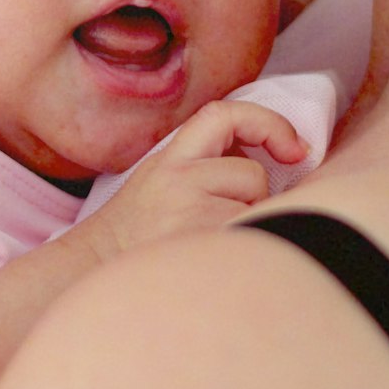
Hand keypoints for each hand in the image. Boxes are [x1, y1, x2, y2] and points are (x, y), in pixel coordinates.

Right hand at [77, 100, 306, 260]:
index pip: (223, 115)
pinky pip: (250, 235)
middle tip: (221, 220)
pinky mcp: (203, 244)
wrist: (95, 272)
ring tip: (209, 242)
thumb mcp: (162, 182)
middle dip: (250, 198)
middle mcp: (177, 179)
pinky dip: (244, 245)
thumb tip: (279, 159)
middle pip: (251, 174)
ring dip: (246, 223)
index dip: (267, 122)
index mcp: (169, 159)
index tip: (294, 147)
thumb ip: (206, 164)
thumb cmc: (139, 234)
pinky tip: (215, 260)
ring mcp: (190, 212)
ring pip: (255, 207)